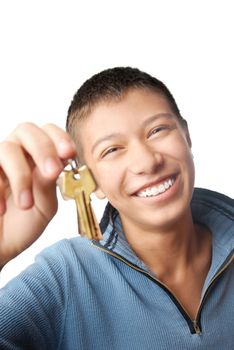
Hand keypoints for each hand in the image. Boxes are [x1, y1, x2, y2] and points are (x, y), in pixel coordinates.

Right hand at [0, 122, 75, 268]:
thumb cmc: (22, 224)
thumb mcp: (44, 206)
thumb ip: (48, 183)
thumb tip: (57, 161)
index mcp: (37, 157)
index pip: (48, 133)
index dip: (59, 138)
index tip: (69, 153)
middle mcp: (16, 153)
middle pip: (27, 130)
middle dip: (43, 149)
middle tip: (52, 171)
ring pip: (7, 148)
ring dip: (21, 175)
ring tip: (25, 204)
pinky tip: (2, 210)